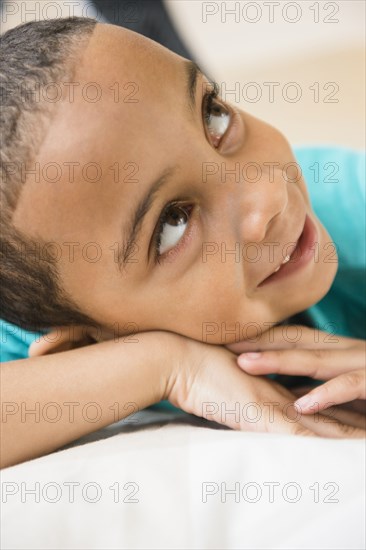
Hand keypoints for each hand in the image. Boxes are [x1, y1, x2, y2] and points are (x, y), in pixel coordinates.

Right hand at [166, 335, 364, 437]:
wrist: (176, 359)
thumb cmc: (195, 371)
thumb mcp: (224, 388)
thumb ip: (244, 396)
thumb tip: (250, 404)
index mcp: (272, 390)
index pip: (315, 404)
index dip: (340, 410)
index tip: (362, 418)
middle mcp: (278, 395)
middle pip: (326, 413)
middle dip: (354, 423)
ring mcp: (271, 404)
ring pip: (321, 425)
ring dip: (348, 435)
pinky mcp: (260, 414)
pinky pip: (299, 435)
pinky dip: (323, 444)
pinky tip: (342, 452)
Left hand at [225, 324, 365, 416]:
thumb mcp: (353, 391)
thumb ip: (324, 389)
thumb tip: (291, 395)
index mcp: (343, 351)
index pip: (297, 337)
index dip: (263, 336)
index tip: (229, 338)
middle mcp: (351, 352)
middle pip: (299, 340)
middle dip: (260, 341)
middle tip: (223, 342)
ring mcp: (364, 366)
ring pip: (317, 359)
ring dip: (279, 360)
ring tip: (245, 363)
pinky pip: (350, 385)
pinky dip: (326, 393)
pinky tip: (301, 404)